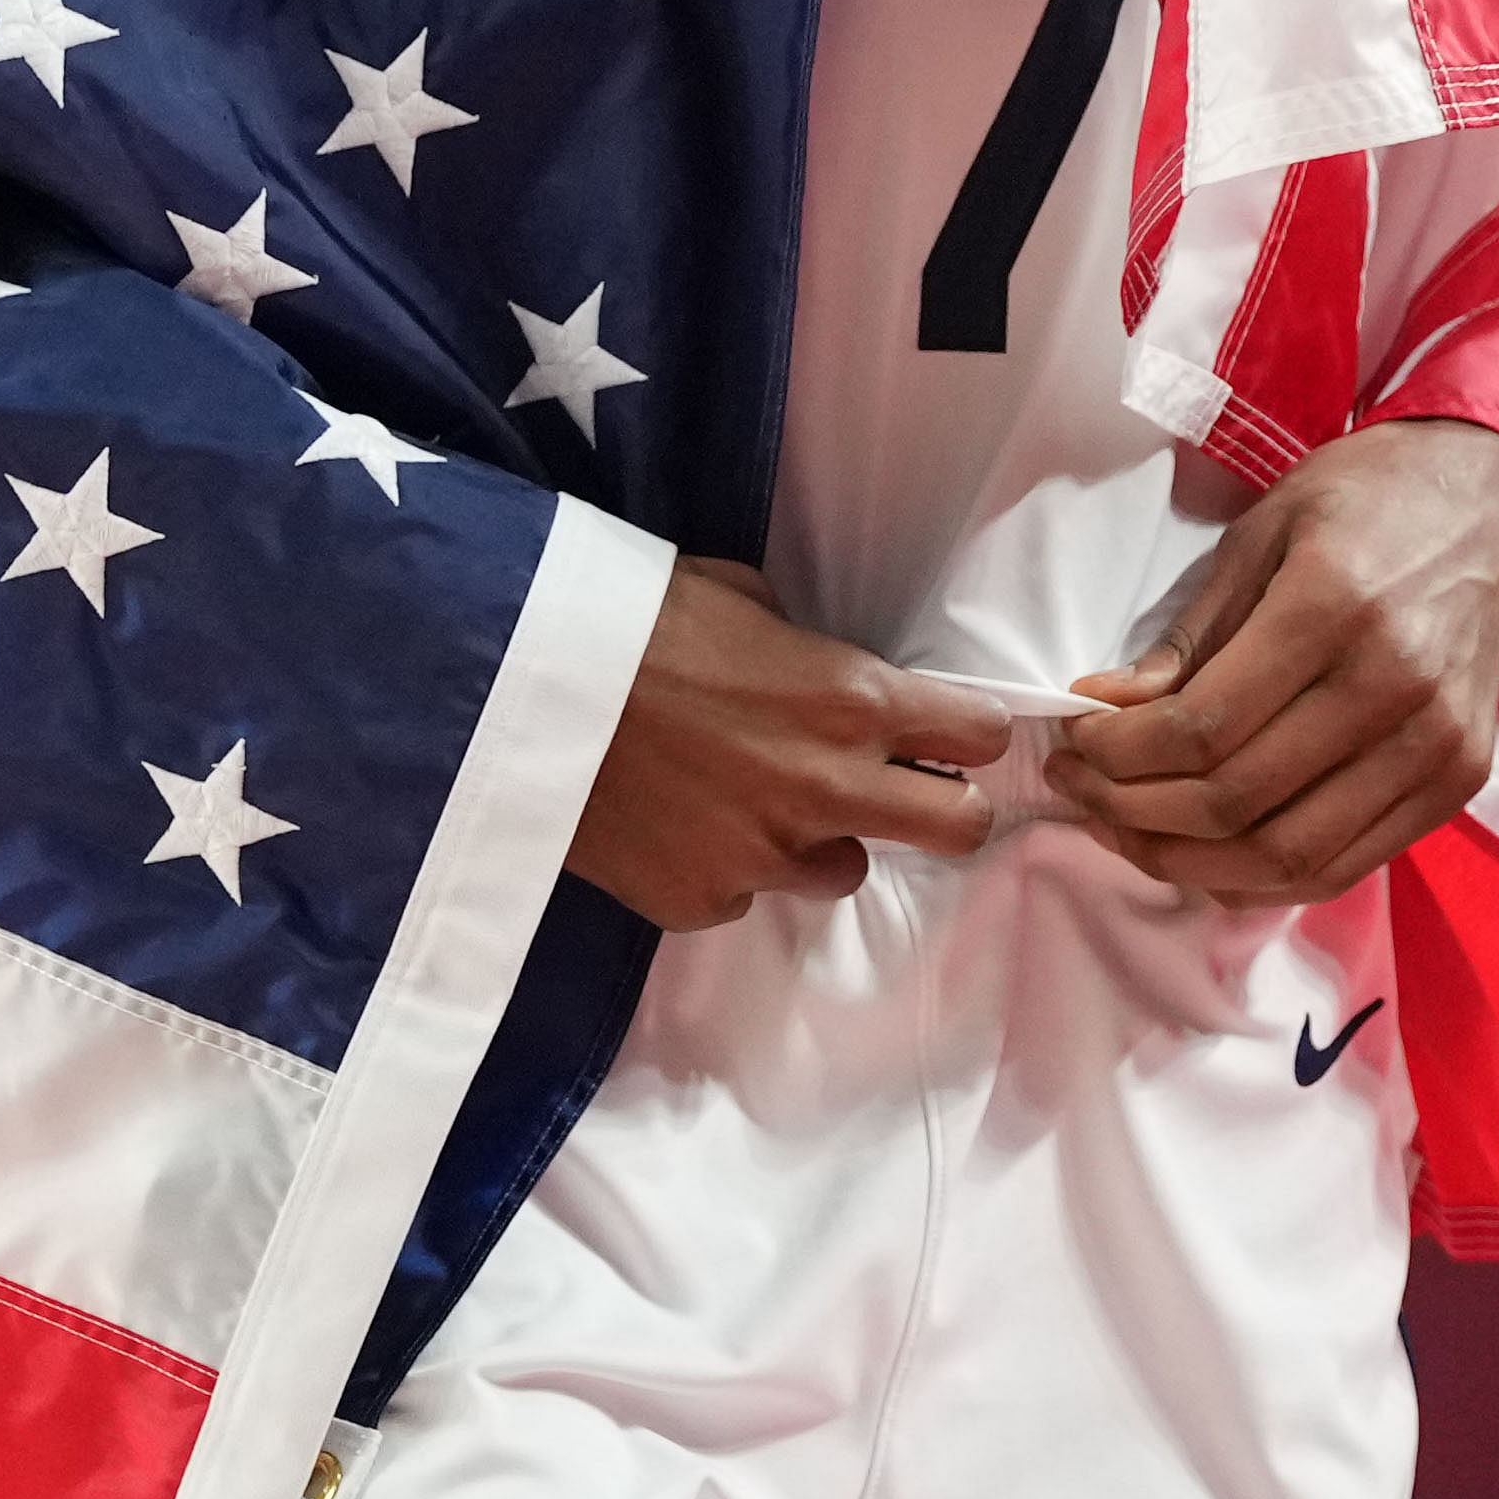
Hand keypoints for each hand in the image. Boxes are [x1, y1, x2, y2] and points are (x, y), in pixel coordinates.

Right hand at [565, 561, 1005, 930]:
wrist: (517, 686)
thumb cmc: (628, 617)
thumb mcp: (738, 597)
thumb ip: (804, 644)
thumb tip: (823, 666)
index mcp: (851, 699)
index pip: (980, 735)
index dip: (968, 732)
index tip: (949, 733)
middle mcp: (829, 786)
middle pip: (961, 828)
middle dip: (944, 808)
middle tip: (903, 791)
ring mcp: (767, 856)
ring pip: (845, 871)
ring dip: (821, 838)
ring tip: (752, 797)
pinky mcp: (706, 901)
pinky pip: (747, 895)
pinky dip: (727, 865)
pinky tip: (679, 820)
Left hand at [1048, 424, 1498, 907]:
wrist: (1493, 501)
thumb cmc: (1366, 501)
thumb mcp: (1260, 534)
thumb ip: (1188, 636)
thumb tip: (1103, 710)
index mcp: (1335, 608)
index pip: (1202, 728)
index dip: (1118, 755)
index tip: (1072, 744)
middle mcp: (1394, 688)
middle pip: (1237, 802)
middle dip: (1133, 811)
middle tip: (1081, 790)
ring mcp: (1435, 746)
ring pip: (1287, 856)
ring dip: (1187, 860)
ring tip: (1129, 831)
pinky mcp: (1459, 782)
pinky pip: (1344, 867)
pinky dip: (1261, 879)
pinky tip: (1206, 853)